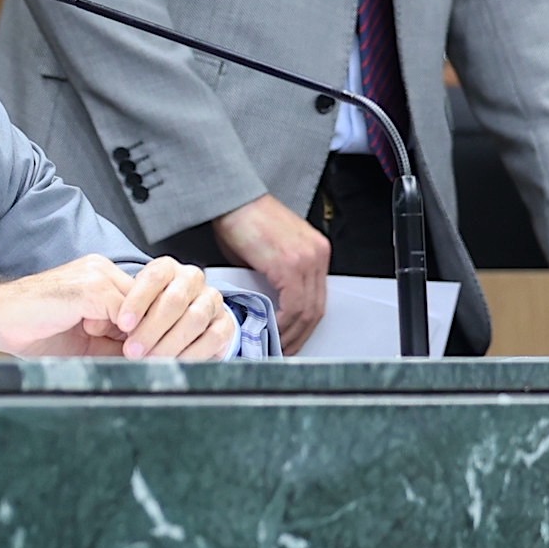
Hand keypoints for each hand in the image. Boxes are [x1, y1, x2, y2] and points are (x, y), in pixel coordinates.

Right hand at [0, 256, 235, 360]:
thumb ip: (114, 345)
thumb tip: (152, 366)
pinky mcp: (90, 288)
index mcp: (102, 281)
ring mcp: (97, 277)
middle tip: (172, 366)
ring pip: (147, 308)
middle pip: (153, 303)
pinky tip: (135, 359)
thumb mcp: (83, 342)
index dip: (159, 334)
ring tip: (158, 366)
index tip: (170, 361)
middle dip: (163, 336)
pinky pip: (129, 313)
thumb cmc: (31, 331)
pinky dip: (136, 339)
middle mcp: (103, 272)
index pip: (148, 304)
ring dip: (152, 340)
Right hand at [209, 194, 328, 349]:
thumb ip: (275, 278)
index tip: (292, 339)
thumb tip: (269, 307)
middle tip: (284, 350)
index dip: (305, 326)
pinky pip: (293, 305)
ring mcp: (306, 259)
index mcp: (315, 251)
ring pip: (306, 311)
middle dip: (300, 336)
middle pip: (316, 309)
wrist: (230, 197)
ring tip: (275, 346)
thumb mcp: (267, 253)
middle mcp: (316, 255)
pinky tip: (271, 330)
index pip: (318, 299)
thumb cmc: (243, 219)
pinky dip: (282, 323)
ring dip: (290, 333)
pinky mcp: (290, 264)